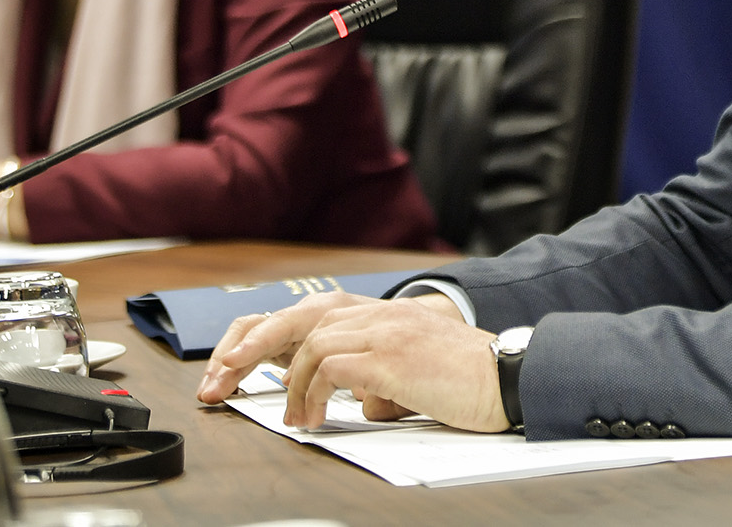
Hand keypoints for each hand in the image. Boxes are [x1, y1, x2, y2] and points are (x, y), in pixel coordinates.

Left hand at [196, 291, 507, 432]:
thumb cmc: (468, 379)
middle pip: (297, 320)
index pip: (310, 313)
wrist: (508, 377)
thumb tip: (358, 400)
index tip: (241, 370)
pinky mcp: (389, 357)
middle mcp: (379, 312)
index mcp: (383, 312)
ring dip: (289, 384)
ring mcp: (384, 331)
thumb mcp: (415, 368)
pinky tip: (317, 417)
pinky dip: (314, 393)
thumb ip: (380, 372)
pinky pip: (331, 368)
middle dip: (251, 351)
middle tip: (223, 384)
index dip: (268, 338)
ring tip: (292, 418)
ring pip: (309, 344)